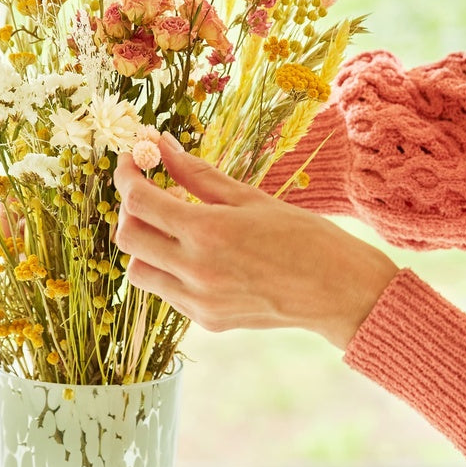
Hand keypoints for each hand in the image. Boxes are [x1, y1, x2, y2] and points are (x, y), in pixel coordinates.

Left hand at [113, 135, 398, 349]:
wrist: (338, 291)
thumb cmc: (303, 236)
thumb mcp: (249, 197)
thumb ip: (198, 174)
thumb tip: (161, 145)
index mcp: (207, 232)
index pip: (139, 200)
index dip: (127, 174)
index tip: (133, 158)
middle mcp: (195, 271)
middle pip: (127, 237)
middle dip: (130, 206)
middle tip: (149, 188)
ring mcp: (198, 301)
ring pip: (138, 271)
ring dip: (144, 243)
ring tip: (173, 225)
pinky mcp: (206, 321)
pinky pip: (166, 291)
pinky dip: (168, 268)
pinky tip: (196, 253)